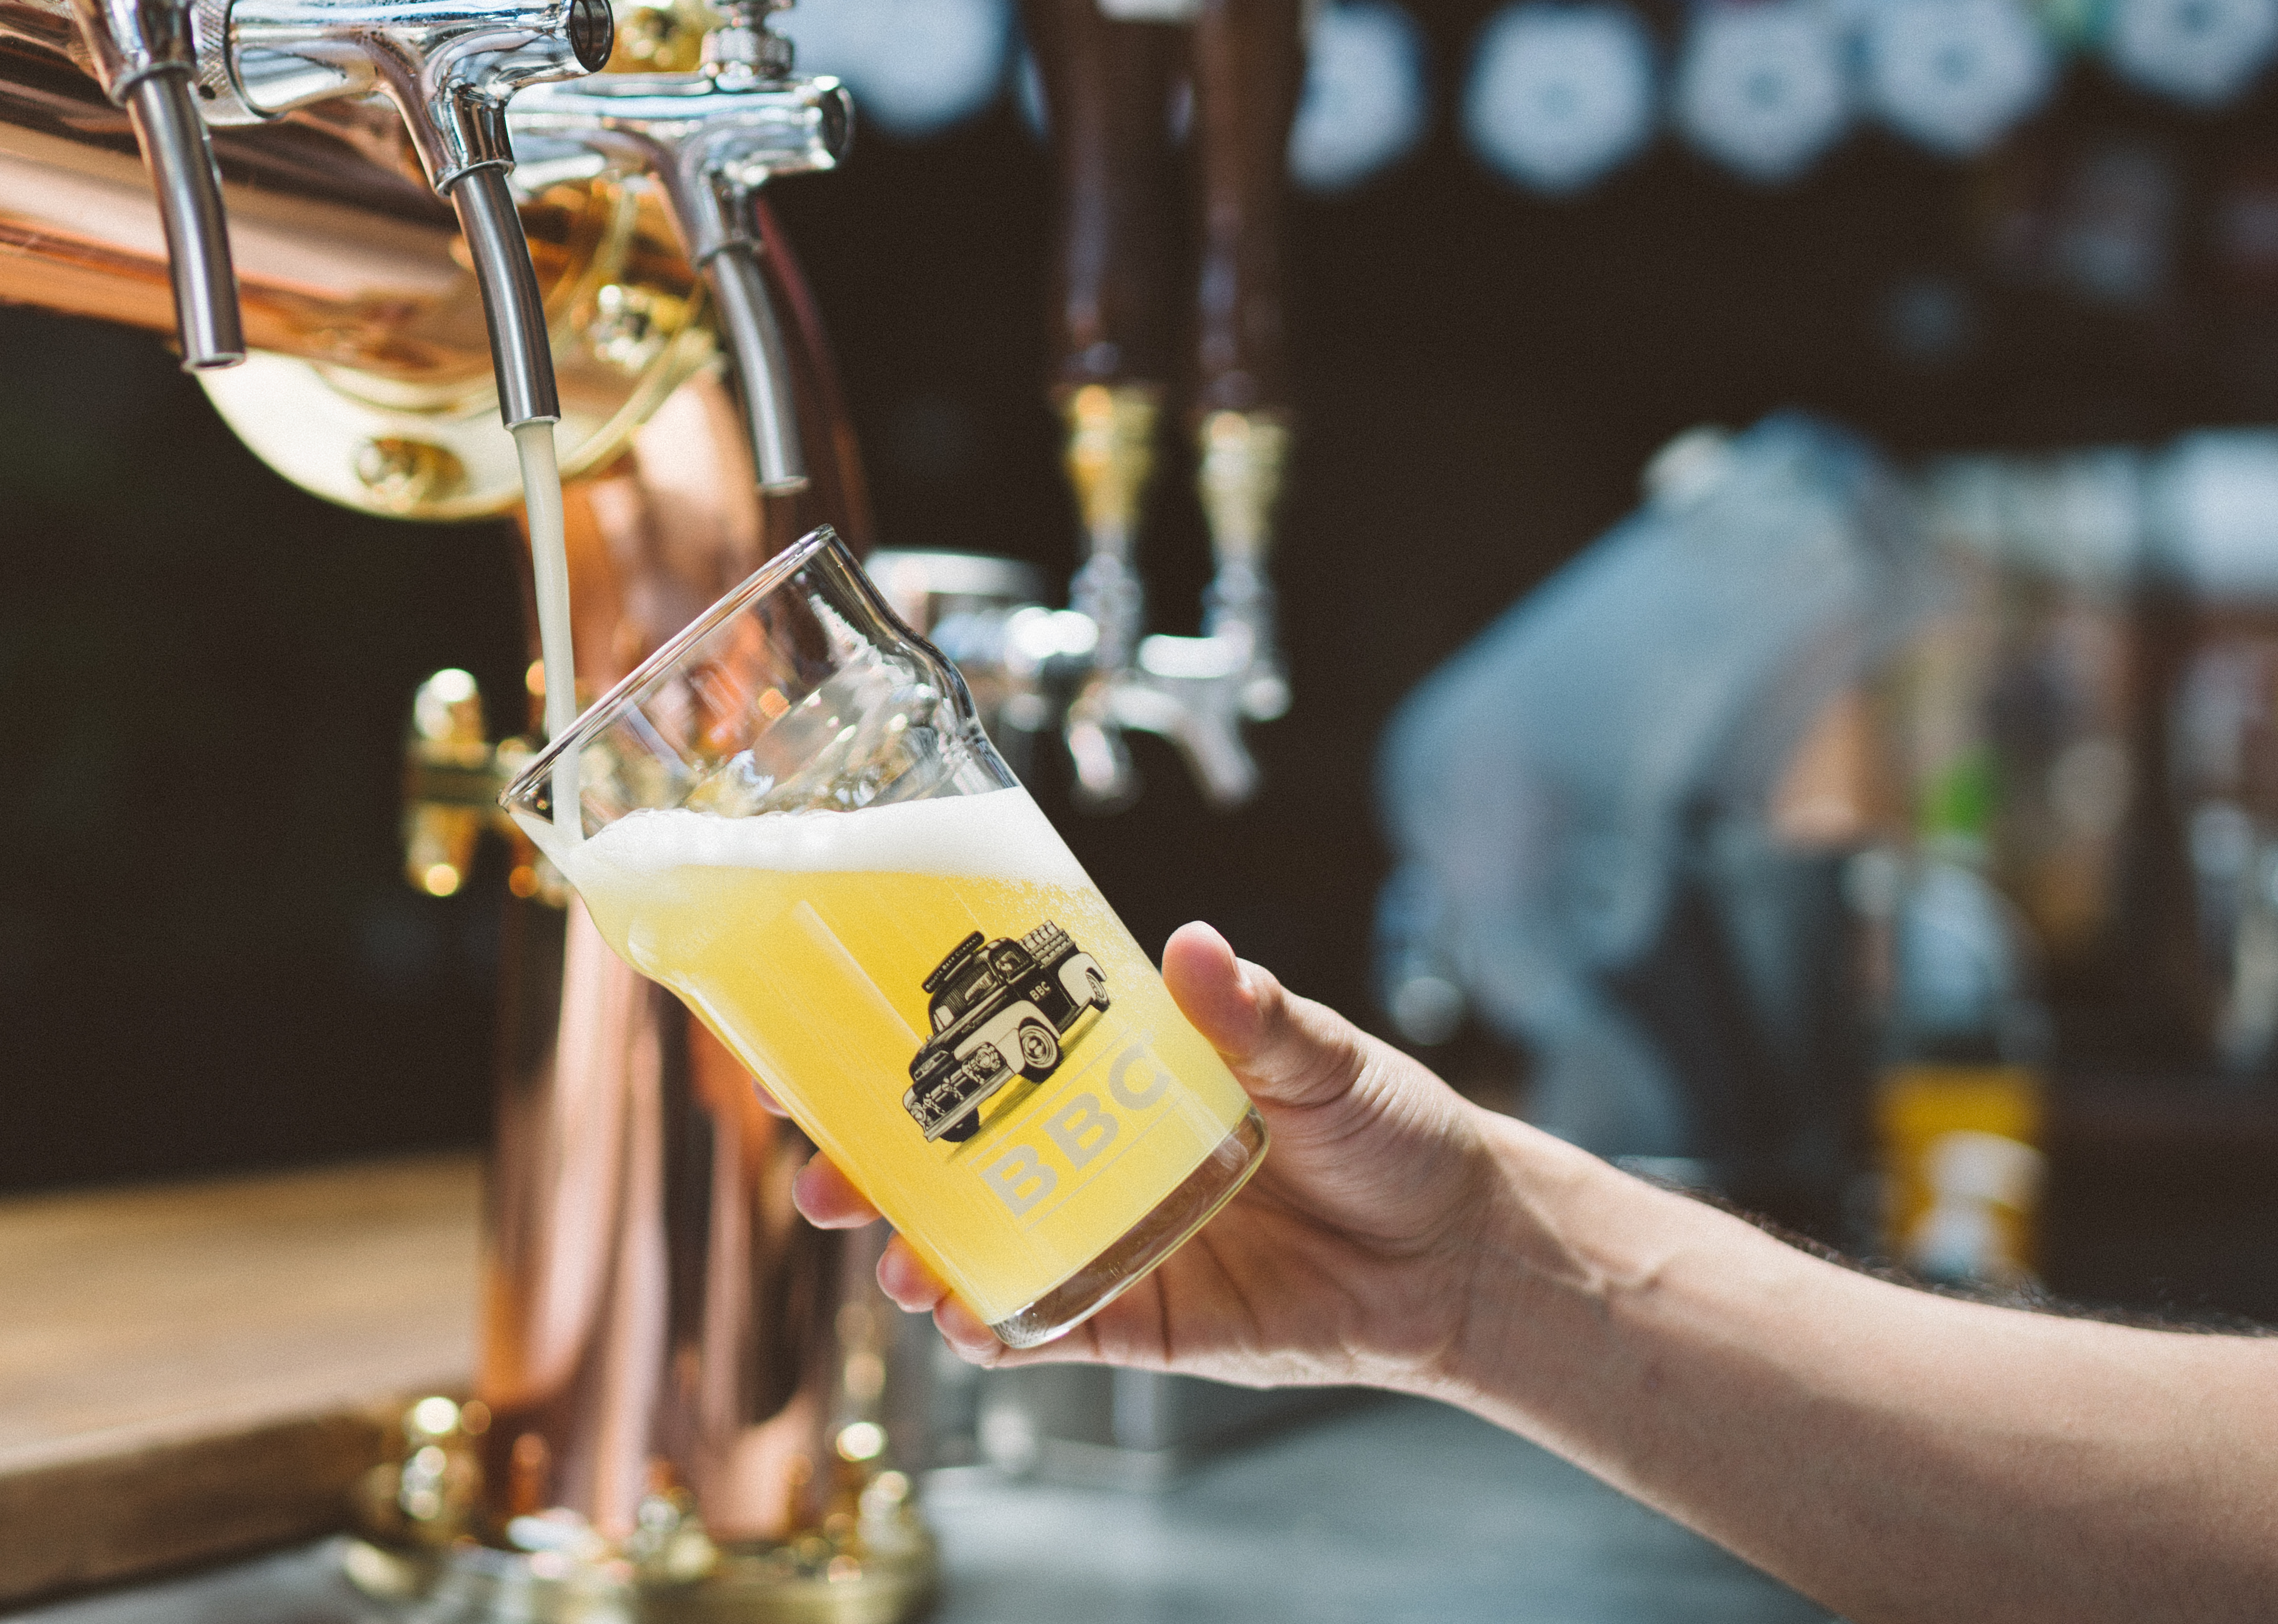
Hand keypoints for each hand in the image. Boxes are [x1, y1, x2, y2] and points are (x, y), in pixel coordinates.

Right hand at [796, 920, 1508, 1386]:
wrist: (1458, 1249)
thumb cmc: (1389, 1133)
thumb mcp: (1320, 1057)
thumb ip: (1252, 1014)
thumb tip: (1195, 947)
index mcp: (1113, 1075)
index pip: (985, 1052)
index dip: (898, 1051)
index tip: (820, 1044)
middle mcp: (1088, 1154)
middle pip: (948, 1159)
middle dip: (867, 1168)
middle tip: (819, 1175)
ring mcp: (1104, 1237)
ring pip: (977, 1247)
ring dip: (917, 1256)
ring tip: (895, 1263)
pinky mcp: (1136, 1318)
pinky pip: (1044, 1326)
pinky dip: (995, 1329)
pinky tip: (965, 1321)